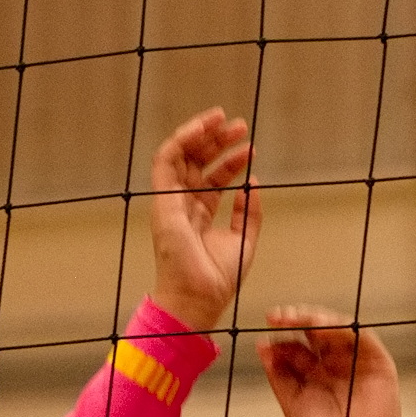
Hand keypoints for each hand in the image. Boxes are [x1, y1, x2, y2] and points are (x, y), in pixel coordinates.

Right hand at [146, 106, 257, 331]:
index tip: (251, 149)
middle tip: (240, 126)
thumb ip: (249, 213)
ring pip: (181, 154)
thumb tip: (252, 186)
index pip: (214, 178)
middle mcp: (184, 204)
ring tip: (222, 119)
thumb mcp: (244, 239)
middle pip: (198, 161)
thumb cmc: (217, 279)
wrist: (200, 297)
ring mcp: (172, 201)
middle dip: (218, 140)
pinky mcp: (163, 199)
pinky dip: (182, 139)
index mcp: (201, 214)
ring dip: (200, 133)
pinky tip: (202, 127)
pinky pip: (166, 159)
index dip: (232, 161)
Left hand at [260, 309, 412, 416]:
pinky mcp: (375, 359)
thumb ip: (279, 377)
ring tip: (295, 316)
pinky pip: (358, 336)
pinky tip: (321, 324)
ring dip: (314, 319)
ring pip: (334, 329)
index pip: (295, 348)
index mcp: (313, 375)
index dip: (280, 340)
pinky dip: (339, 327)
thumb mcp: (293, 406)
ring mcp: (354, 359)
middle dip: (294, 321)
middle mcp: (333, 364)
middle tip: (276, 316)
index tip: (264, 336)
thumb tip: (262, 347)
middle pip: (313, 333)